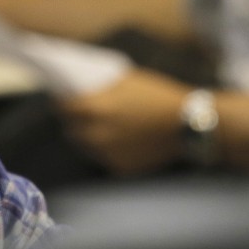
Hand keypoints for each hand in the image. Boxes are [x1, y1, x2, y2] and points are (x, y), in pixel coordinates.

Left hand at [59, 68, 190, 175]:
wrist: (186, 123)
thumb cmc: (156, 95)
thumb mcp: (126, 80)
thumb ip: (100, 88)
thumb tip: (81, 89)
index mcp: (93, 109)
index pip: (63, 108)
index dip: (62, 102)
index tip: (65, 99)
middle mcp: (95, 134)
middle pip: (71, 129)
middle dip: (75, 120)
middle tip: (83, 113)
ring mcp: (106, 154)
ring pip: (86, 146)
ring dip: (88, 136)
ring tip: (101, 127)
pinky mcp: (119, 167)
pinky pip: (104, 157)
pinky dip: (107, 149)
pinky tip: (118, 140)